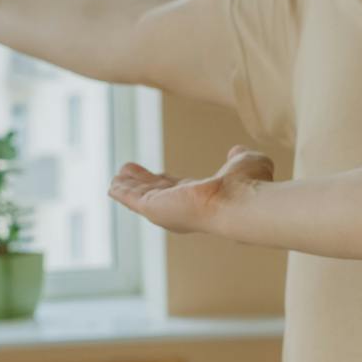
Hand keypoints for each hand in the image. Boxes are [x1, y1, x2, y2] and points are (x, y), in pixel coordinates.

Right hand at [109, 146, 276, 233]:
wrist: (241, 202)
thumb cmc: (248, 186)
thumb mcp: (246, 163)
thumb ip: (240, 158)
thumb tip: (237, 151)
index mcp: (203, 197)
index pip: (181, 190)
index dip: (169, 182)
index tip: (160, 175)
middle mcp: (183, 207)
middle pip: (158, 194)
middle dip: (144, 184)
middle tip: (129, 173)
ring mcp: (167, 210)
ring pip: (143, 197)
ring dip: (130, 187)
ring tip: (117, 175)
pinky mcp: (152, 208)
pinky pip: (132, 199)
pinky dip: (122, 192)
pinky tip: (112, 185)